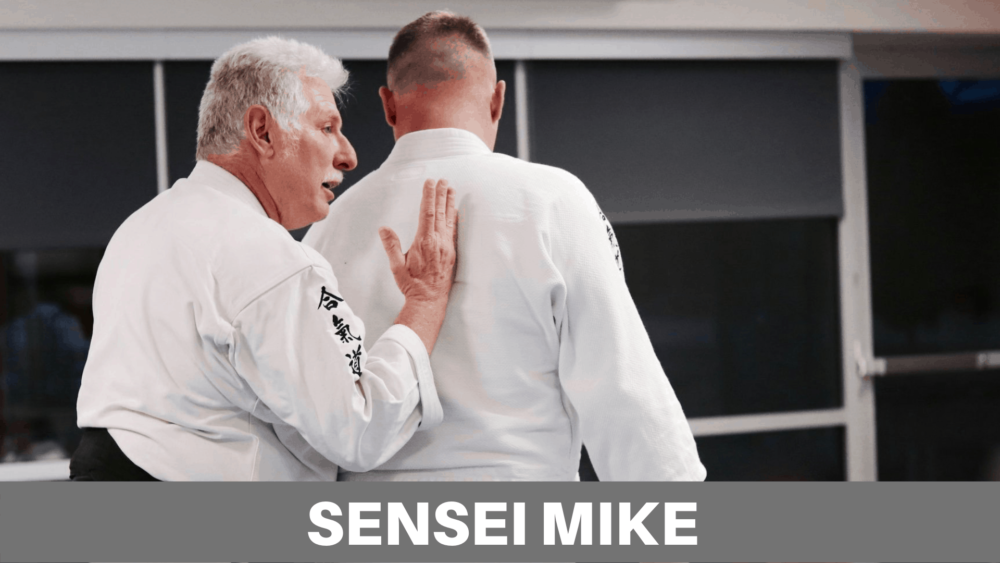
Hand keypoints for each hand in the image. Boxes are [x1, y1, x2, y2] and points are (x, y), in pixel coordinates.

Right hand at [379, 179, 456, 303]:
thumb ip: (391, 245)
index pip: (427, 212)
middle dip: (441, 194)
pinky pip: (454, 230)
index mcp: (424, 242)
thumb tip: (383, 228)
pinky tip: (455, 211)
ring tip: (451, 189)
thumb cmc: (412, 284)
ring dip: (449, 203)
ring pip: (449, 219)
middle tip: (443, 180)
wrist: (429, 300)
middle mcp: (438, 241)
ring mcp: (447, 247)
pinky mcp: (452, 253)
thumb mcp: (396, 266)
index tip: (430, 183)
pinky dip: (454, 218)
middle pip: (440, 212)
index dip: (429, 196)